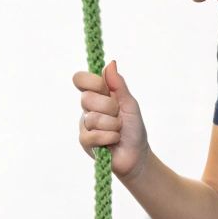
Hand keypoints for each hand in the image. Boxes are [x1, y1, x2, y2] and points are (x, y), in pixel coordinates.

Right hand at [75, 60, 150, 179]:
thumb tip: (110, 63)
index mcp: (98, 95)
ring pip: (92, 118)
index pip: (81, 79)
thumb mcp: (129, 103)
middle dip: (109, 108)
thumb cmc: (134, 129)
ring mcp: (84, 125)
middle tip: (118, 116)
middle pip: (87, 98)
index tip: (105, 88)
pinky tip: (113, 141)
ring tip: (118, 131)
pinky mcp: (85, 142)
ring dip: (113, 126)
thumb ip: (118, 84)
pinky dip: (109, 137)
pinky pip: (93, 135)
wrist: (137, 154)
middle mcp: (88, 108)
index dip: (91, 81)